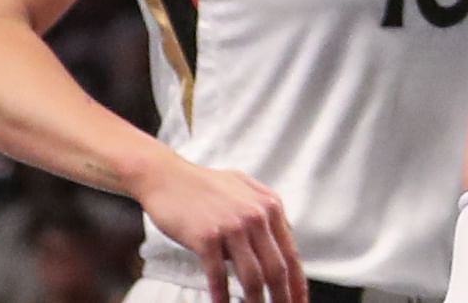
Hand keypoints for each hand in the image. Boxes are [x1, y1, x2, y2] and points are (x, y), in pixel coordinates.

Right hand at [134, 158, 305, 302]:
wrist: (168, 177)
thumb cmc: (204, 186)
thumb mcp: (246, 191)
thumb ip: (265, 214)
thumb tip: (281, 242)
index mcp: (270, 206)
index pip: (291, 253)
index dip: (297, 283)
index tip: (299, 301)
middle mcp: (256, 216)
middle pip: (276, 269)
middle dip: (282, 298)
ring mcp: (232, 226)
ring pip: (252, 276)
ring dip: (256, 302)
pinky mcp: (207, 237)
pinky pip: (218, 276)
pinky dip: (222, 297)